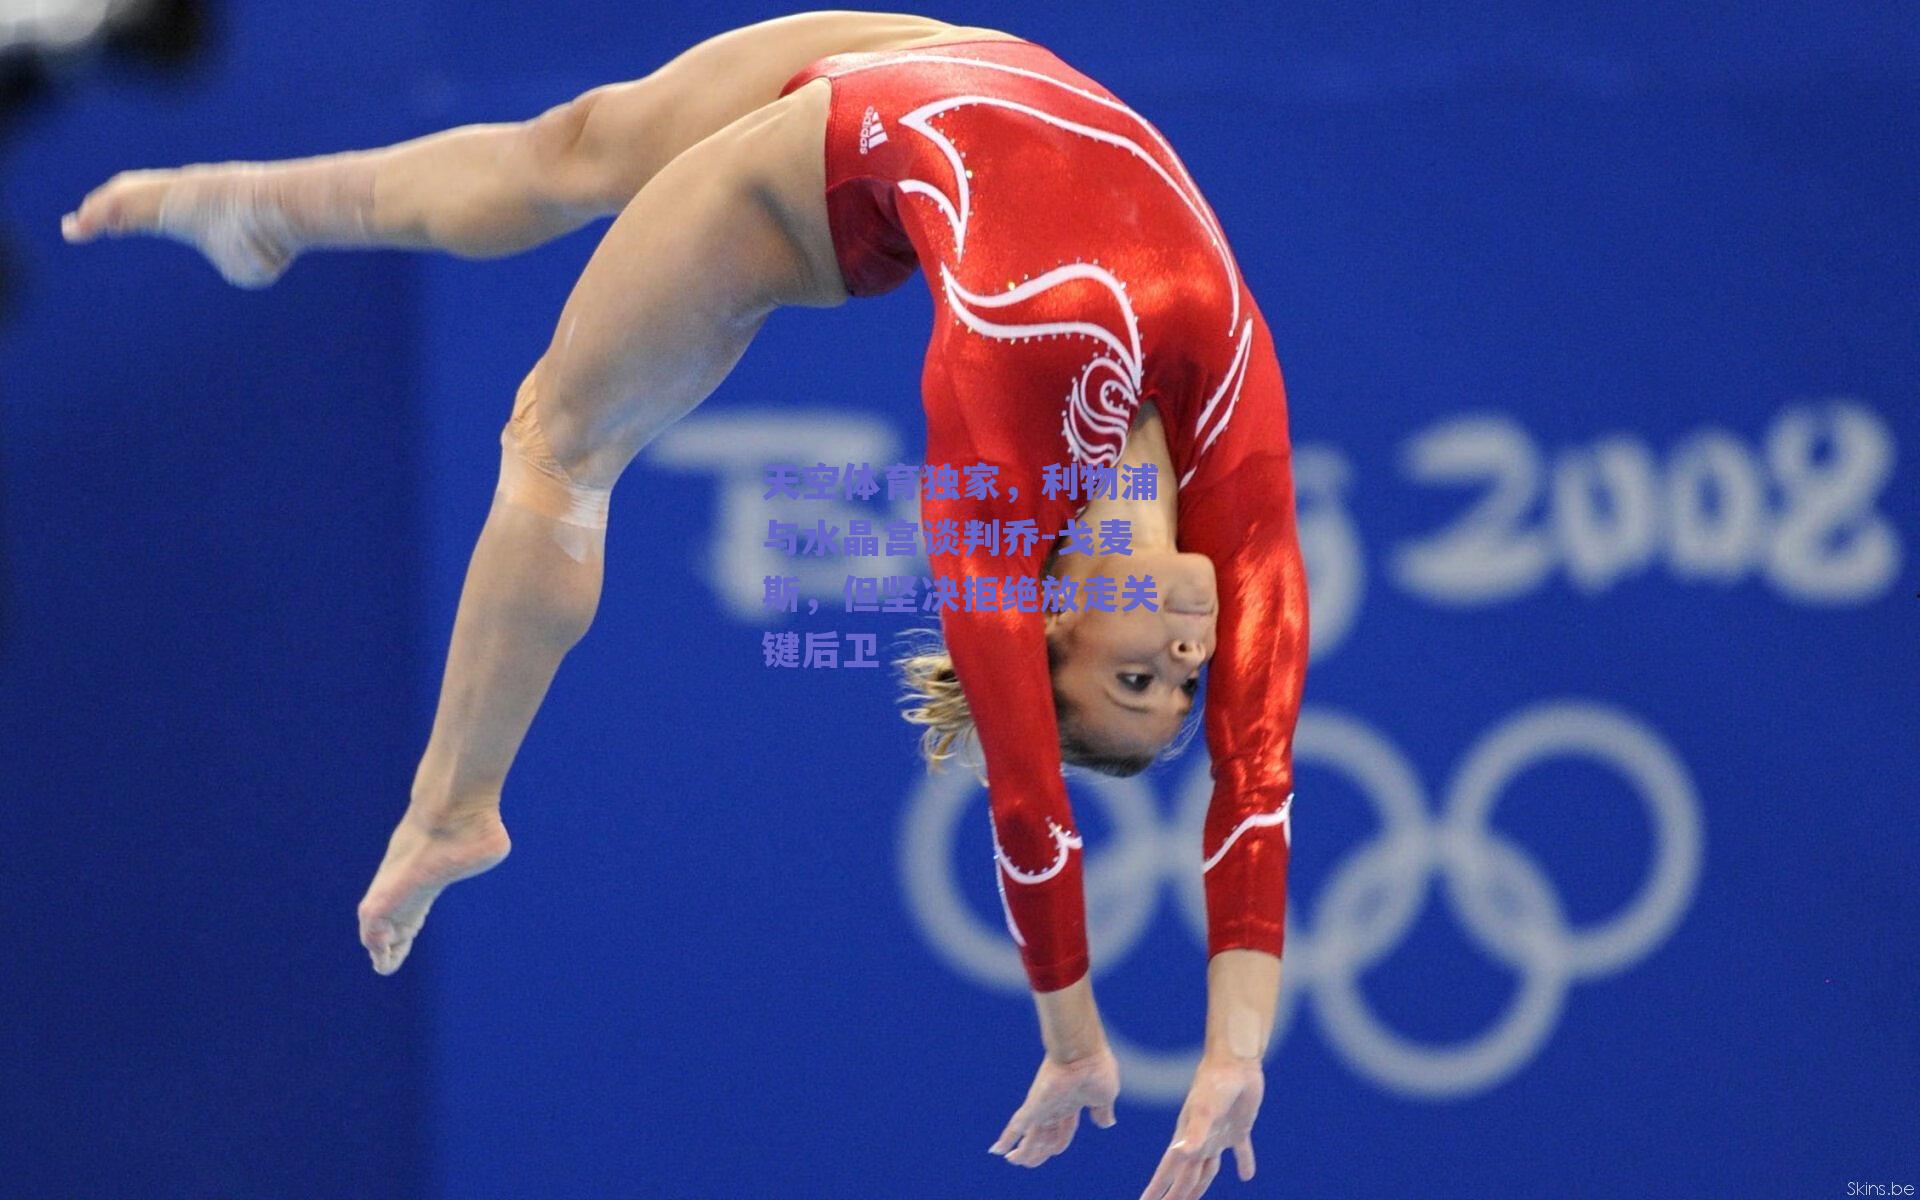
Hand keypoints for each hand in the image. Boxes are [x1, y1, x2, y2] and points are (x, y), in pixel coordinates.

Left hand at [988, 1045, 1119, 1167]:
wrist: (1083, 1051)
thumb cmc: (1096, 1068)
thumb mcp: (1105, 1096)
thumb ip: (1102, 1111)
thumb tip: (1106, 1123)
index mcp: (1072, 1104)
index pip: (1063, 1130)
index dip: (1058, 1143)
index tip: (1054, 1152)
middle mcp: (1055, 1106)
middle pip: (1044, 1135)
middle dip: (1037, 1151)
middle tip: (1026, 1162)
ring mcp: (1043, 1106)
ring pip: (1030, 1135)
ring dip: (1023, 1151)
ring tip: (1013, 1160)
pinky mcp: (1034, 1104)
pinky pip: (1017, 1125)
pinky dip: (1007, 1138)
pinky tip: (996, 1150)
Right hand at [1137, 1053, 1262, 1199]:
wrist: (1234, 1061)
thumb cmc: (1215, 1083)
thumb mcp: (1204, 1110)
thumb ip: (1194, 1133)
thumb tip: (1180, 1153)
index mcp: (1186, 1139)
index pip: (1169, 1172)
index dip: (1157, 1190)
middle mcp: (1199, 1141)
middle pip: (1186, 1176)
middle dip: (1176, 1195)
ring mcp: (1218, 1136)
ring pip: (1207, 1170)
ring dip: (1200, 1186)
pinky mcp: (1238, 1129)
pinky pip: (1241, 1152)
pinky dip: (1243, 1163)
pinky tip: (1246, 1175)